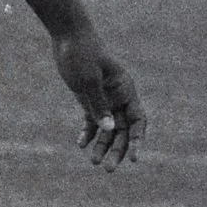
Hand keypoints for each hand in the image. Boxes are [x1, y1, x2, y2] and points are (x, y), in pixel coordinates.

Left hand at [53, 29, 145, 168]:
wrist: (67, 36)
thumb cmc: (81, 54)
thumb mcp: (88, 80)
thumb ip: (98, 104)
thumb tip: (109, 129)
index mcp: (125, 89)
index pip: (138, 120)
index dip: (139, 140)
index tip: (135, 158)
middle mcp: (118, 96)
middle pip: (123, 129)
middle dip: (118, 150)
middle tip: (108, 169)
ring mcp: (104, 99)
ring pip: (108, 128)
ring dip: (102, 145)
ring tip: (94, 162)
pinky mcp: (89, 99)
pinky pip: (92, 121)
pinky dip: (88, 133)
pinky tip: (81, 144)